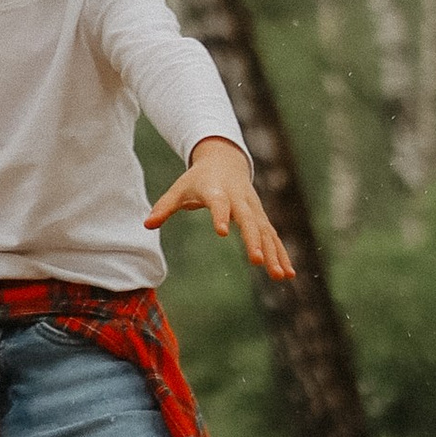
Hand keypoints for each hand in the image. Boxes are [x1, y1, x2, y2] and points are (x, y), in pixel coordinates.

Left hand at [145, 137, 295, 282]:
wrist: (226, 161)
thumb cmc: (199, 179)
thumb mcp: (179, 189)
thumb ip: (165, 206)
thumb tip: (147, 224)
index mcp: (217, 191)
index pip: (219, 204)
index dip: (220, 215)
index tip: (221, 232)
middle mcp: (239, 200)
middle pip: (249, 220)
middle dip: (254, 241)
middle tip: (258, 261)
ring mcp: (253, 209)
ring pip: (266, 232)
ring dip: (274, 253)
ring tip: (280, 276)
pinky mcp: (261, 217)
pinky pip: (273, 237)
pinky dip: (282, 254)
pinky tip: (288, 274)